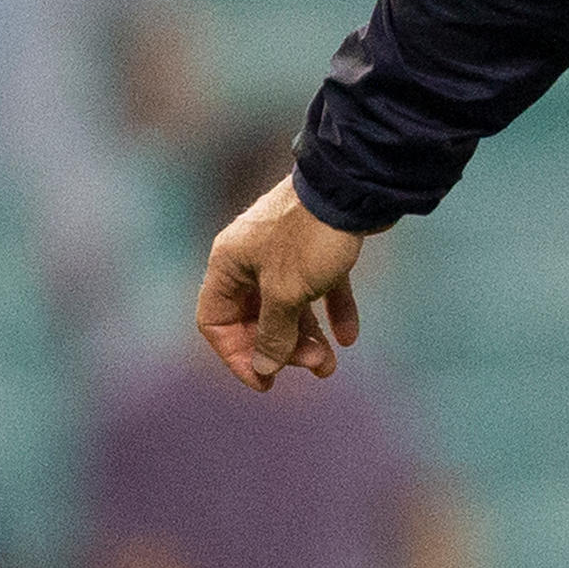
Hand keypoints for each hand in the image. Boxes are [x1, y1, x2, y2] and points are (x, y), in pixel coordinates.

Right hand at [197, 177, 368, 388]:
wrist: (353, 186)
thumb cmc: (310, 238)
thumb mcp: (286, 294)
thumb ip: (272, 334)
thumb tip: (264, 368)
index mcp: (228, 265)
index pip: (215, 321)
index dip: (235, 355)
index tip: (265, 381)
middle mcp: (249, 257)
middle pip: (254, 318)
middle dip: (282, 349)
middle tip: (315, 367)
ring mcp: (283, 251)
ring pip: (287, 306)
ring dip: (306, 338)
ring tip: (330, 363)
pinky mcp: (315, 246)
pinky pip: (316, 288)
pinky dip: (330, 311)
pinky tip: (349, 336)